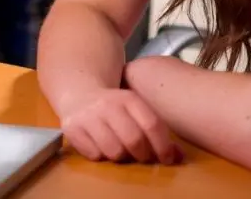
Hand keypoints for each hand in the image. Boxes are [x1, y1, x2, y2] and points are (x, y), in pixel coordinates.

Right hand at [60, 88, 183, 163]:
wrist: (79, 92)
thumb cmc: (115, 107)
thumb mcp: (136, 110)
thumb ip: (156, 131)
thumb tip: (178, 156)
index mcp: (128, 98)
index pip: (152, 125)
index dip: (163, 147)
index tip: (166, 158)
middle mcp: (107, 104)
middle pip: (134, 141)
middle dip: (142, 155)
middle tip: (140, 155)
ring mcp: (88, 115)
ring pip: (114, 151)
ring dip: (120, 156)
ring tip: (119, 148)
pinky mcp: (72, 127)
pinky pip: (94, 154)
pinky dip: (100, 155)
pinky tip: (99, 144)